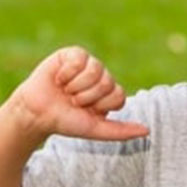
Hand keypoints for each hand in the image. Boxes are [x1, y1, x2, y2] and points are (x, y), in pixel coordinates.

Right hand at [11, 46, 149, 140]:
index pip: (119, 95)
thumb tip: (148, 131)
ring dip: (77, 86)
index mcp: (109, 94)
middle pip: (108, 83)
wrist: (38, 113)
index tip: (87, 111)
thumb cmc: (66, 122)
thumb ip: (122, 131)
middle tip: (73, 101)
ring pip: (96, 70)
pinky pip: (80, 59)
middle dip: (87, 97)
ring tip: (66, 90)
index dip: (101, 105)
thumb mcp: (96, 130)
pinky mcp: (72, 54)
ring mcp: (88, 64)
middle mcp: (101, 78)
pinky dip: (67, 73)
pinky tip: (58, 79)